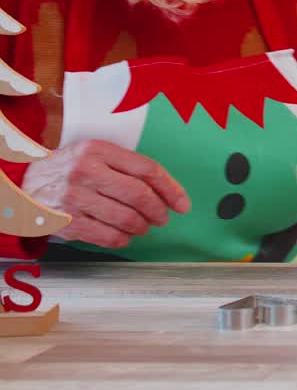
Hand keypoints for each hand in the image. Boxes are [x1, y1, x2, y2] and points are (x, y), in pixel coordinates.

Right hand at [20, 140, 190, 248]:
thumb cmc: (67, 169)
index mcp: (99, 150)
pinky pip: (108, 236)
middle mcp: (86, 171)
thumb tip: (166, 191)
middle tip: (162, 218)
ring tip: (142, 226)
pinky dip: (123, 239)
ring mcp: (75, 198)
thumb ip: (126, 166)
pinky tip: (124, 235)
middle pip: (140, 195)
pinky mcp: (67, 222)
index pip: (147, 169)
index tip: (182, 204)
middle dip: (159, 211)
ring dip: (142, 227)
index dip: (171, 189)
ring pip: (127, 218)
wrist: (22, 184)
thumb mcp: (94, 154)